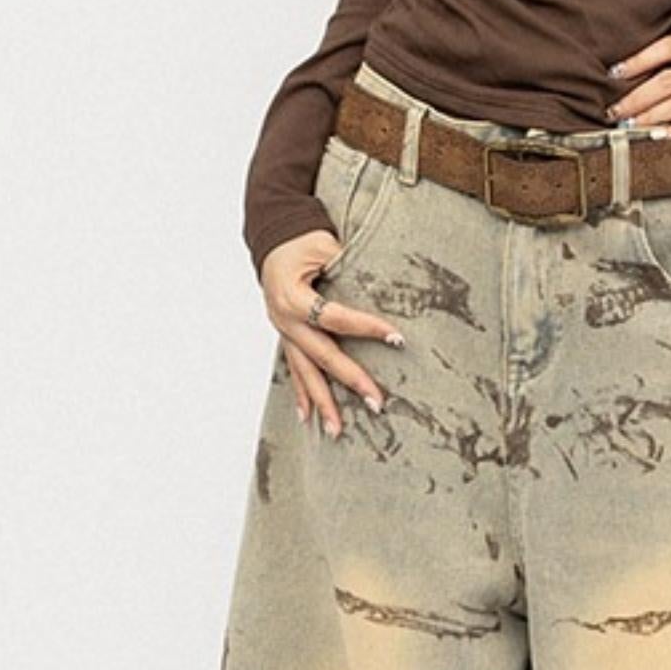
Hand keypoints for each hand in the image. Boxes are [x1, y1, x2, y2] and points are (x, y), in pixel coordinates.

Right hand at [259, 231, 404, 436]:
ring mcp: (283, 331)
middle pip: (322, 355)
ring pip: (305, 372)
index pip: (336, 317)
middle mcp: (285, 319)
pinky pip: (294, 369)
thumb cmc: (301, 239)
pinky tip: (308, 417)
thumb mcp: (324, 245)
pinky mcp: (286, 336)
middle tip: (376, 402)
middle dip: (351, 380)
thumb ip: (347, 265)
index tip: (398, 339)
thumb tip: (385, 281)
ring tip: (336, 430)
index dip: (368, 328)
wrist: (272, 239)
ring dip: (322, 402)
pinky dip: (302, 393)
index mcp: (293, 295)